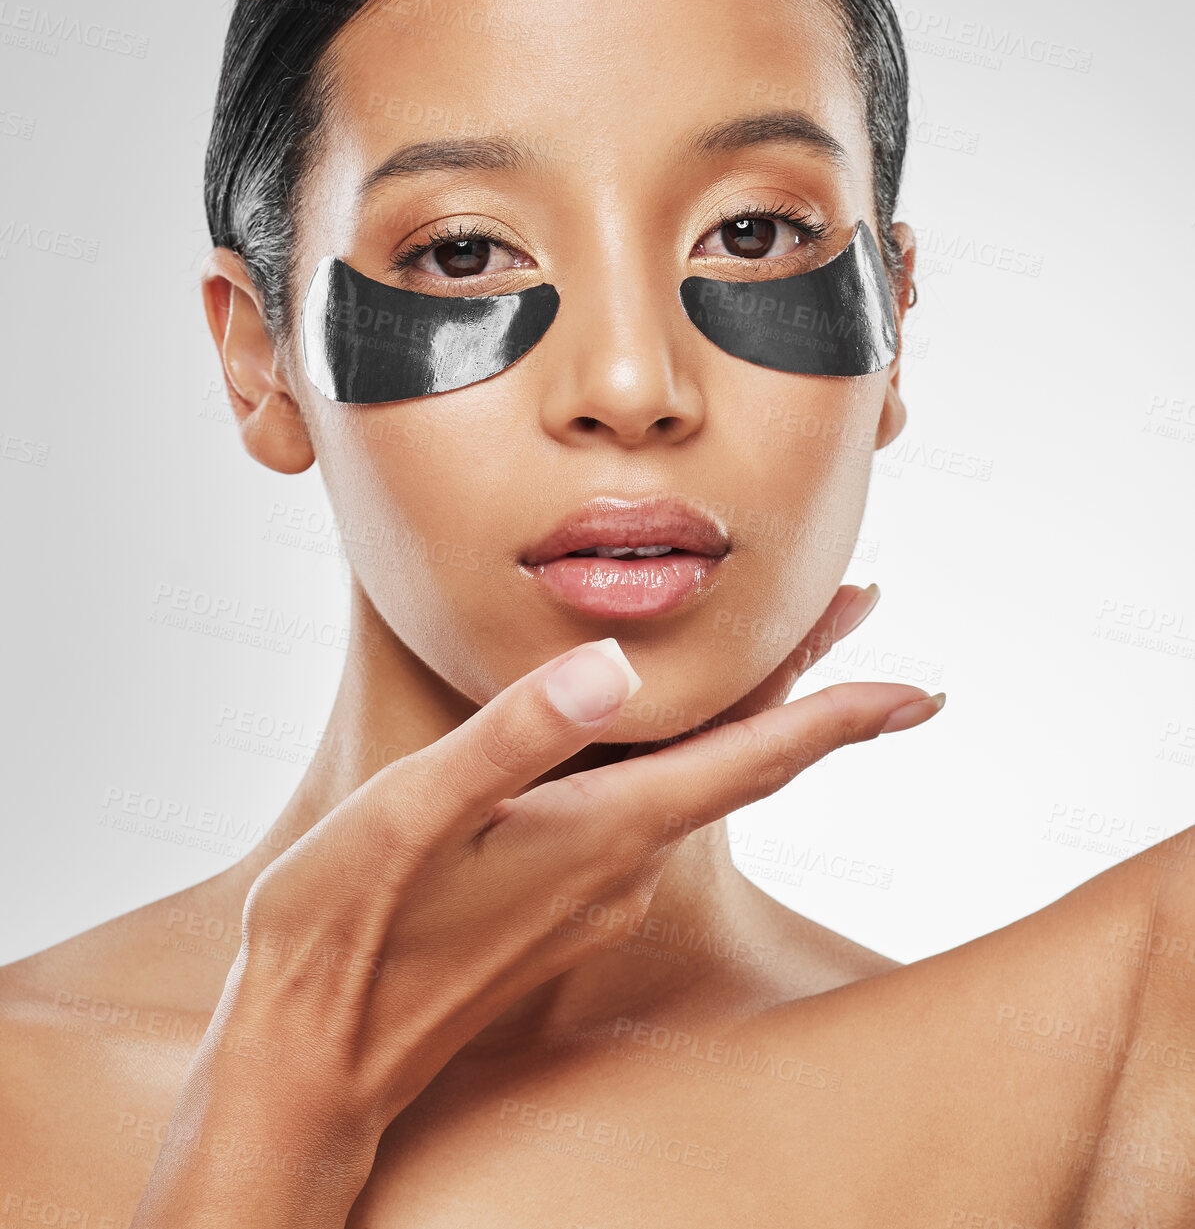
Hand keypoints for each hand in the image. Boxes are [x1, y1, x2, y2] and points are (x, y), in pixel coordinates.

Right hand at [133, 586, 941, 1224]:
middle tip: (861, 612)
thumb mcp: (417, 813)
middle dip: (807, 686)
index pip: (754, 759)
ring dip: (746, 716)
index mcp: (601, 832)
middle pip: (741, 758)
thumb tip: (617, 664)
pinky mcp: (552, 907)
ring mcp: (588, 894)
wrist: (309, 1067)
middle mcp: (616, 867)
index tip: (924, 690)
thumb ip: (517, 734)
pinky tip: (658, 733)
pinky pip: (642, 811)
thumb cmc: (347, 934)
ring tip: (783, 651)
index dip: (840, 714)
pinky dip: (680, 755)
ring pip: (693, 783)